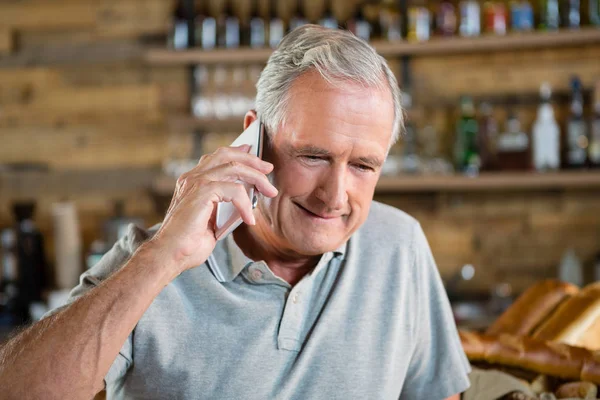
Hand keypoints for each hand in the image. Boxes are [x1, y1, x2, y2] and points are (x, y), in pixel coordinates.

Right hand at [150, 144, 277, 275]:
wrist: (169, 255)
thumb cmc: (188, 243)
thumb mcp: (212, 221)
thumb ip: (225, 207)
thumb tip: (246, 201)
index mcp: (192, 182)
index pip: (216, 157)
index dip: (237, 152)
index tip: (254, 155)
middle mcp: (192, 177)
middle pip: (226, 155)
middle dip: (251, 160)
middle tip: (268, 169)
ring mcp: (195, 182)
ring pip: (234, 167)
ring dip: (256, 178)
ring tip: (269, 192)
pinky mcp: (202, 192)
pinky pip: (234, 189)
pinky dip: (245, 203)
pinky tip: (249, 219)